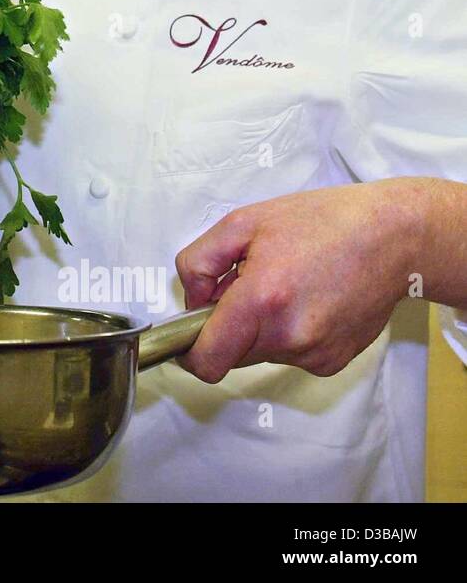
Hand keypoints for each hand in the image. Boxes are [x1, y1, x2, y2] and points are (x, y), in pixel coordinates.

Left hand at [175, 180, 420, 382]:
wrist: (395, 237)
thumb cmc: (323, 221)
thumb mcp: (242, 223)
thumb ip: (199, 262)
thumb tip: (192, 300)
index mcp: (262, 300)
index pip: (207, 360)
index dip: (190, 352)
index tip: (188, 335)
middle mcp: (289, 336)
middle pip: (231, 354)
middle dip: (228, 327)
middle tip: (248, 285)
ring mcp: (315, 354)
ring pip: (260, 353)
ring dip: (259, 328)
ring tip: (285, 286)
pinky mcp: (333, 361)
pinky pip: (290, 354)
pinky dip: (287, 333)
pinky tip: (308, 300)